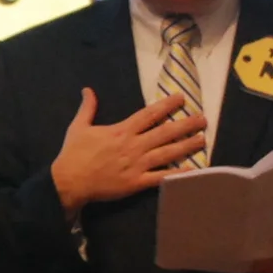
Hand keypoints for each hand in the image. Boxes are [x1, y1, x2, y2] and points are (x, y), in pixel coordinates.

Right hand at [49, 87, 206, 217]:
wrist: (69, 181)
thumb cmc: (73, 154)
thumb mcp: (78, 127)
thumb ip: (88, 108)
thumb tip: (88, 90)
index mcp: (122, 131)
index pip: (149, 114)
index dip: (167, 105)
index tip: (181, 98)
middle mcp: (134, 145)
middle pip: (165, 132)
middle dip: (185, 124)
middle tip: (203, 119)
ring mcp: (137, 165)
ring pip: (167, 153)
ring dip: (186, 145)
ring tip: (202, 139)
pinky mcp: (137, 183)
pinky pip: (161, 177)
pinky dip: (178, 173)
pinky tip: (193, 169)